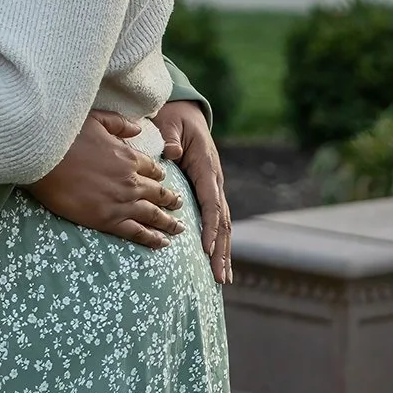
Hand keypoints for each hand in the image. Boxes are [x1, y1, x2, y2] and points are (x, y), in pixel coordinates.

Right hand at [27, 110, 185, 249]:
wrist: (44, 159)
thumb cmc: (66, 137)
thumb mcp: (96, 119)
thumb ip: (120, 123)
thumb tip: (138, 128)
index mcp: (128, 157)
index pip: (153, 170)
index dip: (160, 176)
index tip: (163, 181)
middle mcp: (130, 181)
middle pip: (158, 194)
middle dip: (171, 200)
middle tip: (180, 205)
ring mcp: (121, 202)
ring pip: (153, 215)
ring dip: (168, 223)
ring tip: (179, 229)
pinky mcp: (107, 220)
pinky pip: (137, 232)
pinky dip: (152, 238)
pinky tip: (162, 243)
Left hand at [155, 99, 232, 284]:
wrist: (183, 113)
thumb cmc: (173, 119)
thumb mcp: (170, 123)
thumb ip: (170, 137)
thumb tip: (171, 153)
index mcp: (206, 166)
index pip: (211, 201)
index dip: (210, 226)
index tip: (205, 248)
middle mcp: (214, 180)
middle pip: (222, 220)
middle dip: (220, 250)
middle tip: (218, 277)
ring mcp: (213, 188)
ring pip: (223, 225)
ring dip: (222, 252)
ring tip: (222, 280)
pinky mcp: (208, 194)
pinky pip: (215, 221)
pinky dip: (217, 243)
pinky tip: (216, 264)